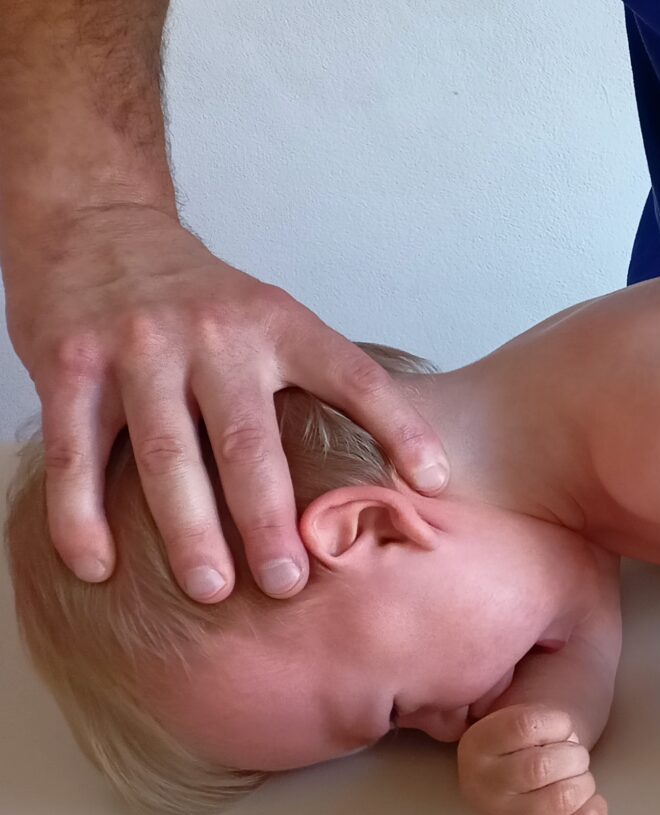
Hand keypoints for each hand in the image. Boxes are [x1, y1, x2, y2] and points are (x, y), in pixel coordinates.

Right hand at [5, 202, 447, 599]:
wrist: (97, 223)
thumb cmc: (201, 298)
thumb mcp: (270, 317)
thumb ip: (311, 382)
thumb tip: (388, 471)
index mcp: (279, 324)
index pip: (353, 377)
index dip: (399, 427)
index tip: (434, 484)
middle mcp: (215, 335)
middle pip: (248, 439)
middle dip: (270, 517)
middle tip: (289, 583)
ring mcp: (139, 349)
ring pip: (166, 454)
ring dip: (188, 530)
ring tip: (212, 591)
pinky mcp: (70, 365)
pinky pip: (76, 455)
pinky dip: (82, 517)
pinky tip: (97, 568)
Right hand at [456, 705, 608, 814]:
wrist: (509, 780)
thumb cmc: (523, 744)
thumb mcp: (520, 719)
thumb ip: (542, 720)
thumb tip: (570, 736)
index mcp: (478, 745)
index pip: (525, 726)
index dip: (558, 723)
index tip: (561, 727)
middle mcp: (482, 787)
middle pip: (542, 767)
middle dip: (574, 755)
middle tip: (573, 755)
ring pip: (560, 800)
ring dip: (584, 783)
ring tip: (577, 777)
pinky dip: (592, 814)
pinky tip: (593, 802)